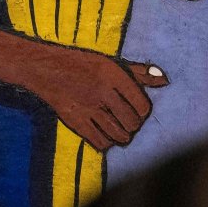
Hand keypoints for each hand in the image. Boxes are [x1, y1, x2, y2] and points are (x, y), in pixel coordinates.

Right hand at [23, 47, 167, 150]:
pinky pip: (101, 142)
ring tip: (118, 128)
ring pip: (119, 135)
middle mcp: (101, 90)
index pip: (142, 106)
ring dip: (122, 136)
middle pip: (132, 123)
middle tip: (127, 121)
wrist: (43, 68)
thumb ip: (138, 73)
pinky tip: (105, 134)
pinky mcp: (75, 121)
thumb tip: (164, 80)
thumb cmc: (82, 65)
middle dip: (133, 126)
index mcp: (113, 74)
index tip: (136, 111)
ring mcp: (87, 107)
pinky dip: (107, 142)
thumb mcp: (110, 63)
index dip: (143, 113)